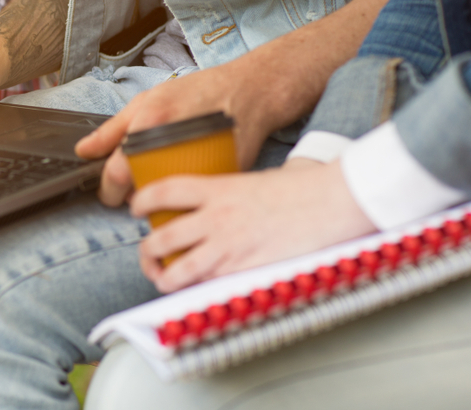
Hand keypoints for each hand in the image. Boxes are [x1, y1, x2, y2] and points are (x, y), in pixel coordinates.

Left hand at [77, 59, 278, 207]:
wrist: (250, 91)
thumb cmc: (198, 92)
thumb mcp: (147, 99)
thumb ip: (111, 129)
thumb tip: (84, 151)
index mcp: (150, 123)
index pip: (118, 172)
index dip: (107, 191)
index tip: (109, 195)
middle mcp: (173, 144)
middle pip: (142, 191)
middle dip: (135, 196)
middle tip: (138, 188)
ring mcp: (199, 162)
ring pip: (168, 202)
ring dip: (160, 201)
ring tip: (164, 183)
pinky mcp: (221, 176)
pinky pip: (195, 199)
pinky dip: (187, 199)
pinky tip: (187, 183)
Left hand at [131, 158, 376, 292]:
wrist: (334, 201)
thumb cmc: (303, 189)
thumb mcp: (253, 180)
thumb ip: (228, 192)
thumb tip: (215, 202)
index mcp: (217, 189)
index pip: (163, 191)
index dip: (142, 201)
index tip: (137, 208)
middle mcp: (216, 217)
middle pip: (160, 237)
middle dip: (146, 251)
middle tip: (148, 254)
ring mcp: (229, 246)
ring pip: (176, 270)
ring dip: (163, 277)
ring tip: (164, 278)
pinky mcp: (245, 270)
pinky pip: (208, 286)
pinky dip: (195, 292)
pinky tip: (196, 290)